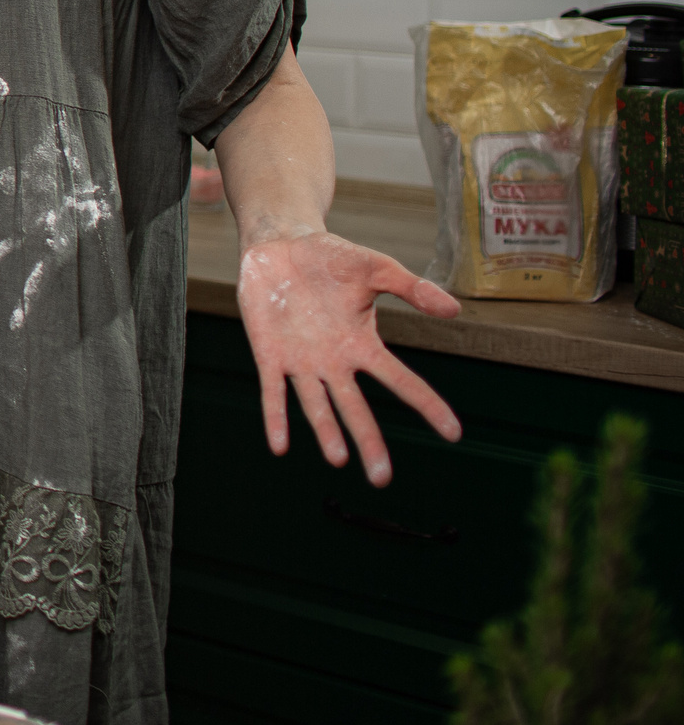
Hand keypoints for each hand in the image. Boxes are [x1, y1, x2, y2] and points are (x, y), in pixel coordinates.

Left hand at [238, 229, 461, 485]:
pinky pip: (273, 391)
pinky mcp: (269, 354)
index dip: (427, 404)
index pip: (400, 380)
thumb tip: (454, 309)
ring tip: (339, 460)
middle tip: (382, 479)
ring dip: (326, 432)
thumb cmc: (331, 258)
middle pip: (355, 407)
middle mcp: (334, 361)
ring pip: (316, 405)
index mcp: (362, 343)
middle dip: (368, 441)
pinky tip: (279, 445)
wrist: (282, 245)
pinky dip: (276, 417)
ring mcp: (301, 361)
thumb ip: (412, 289)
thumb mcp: (376, 269)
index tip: (454, 433)